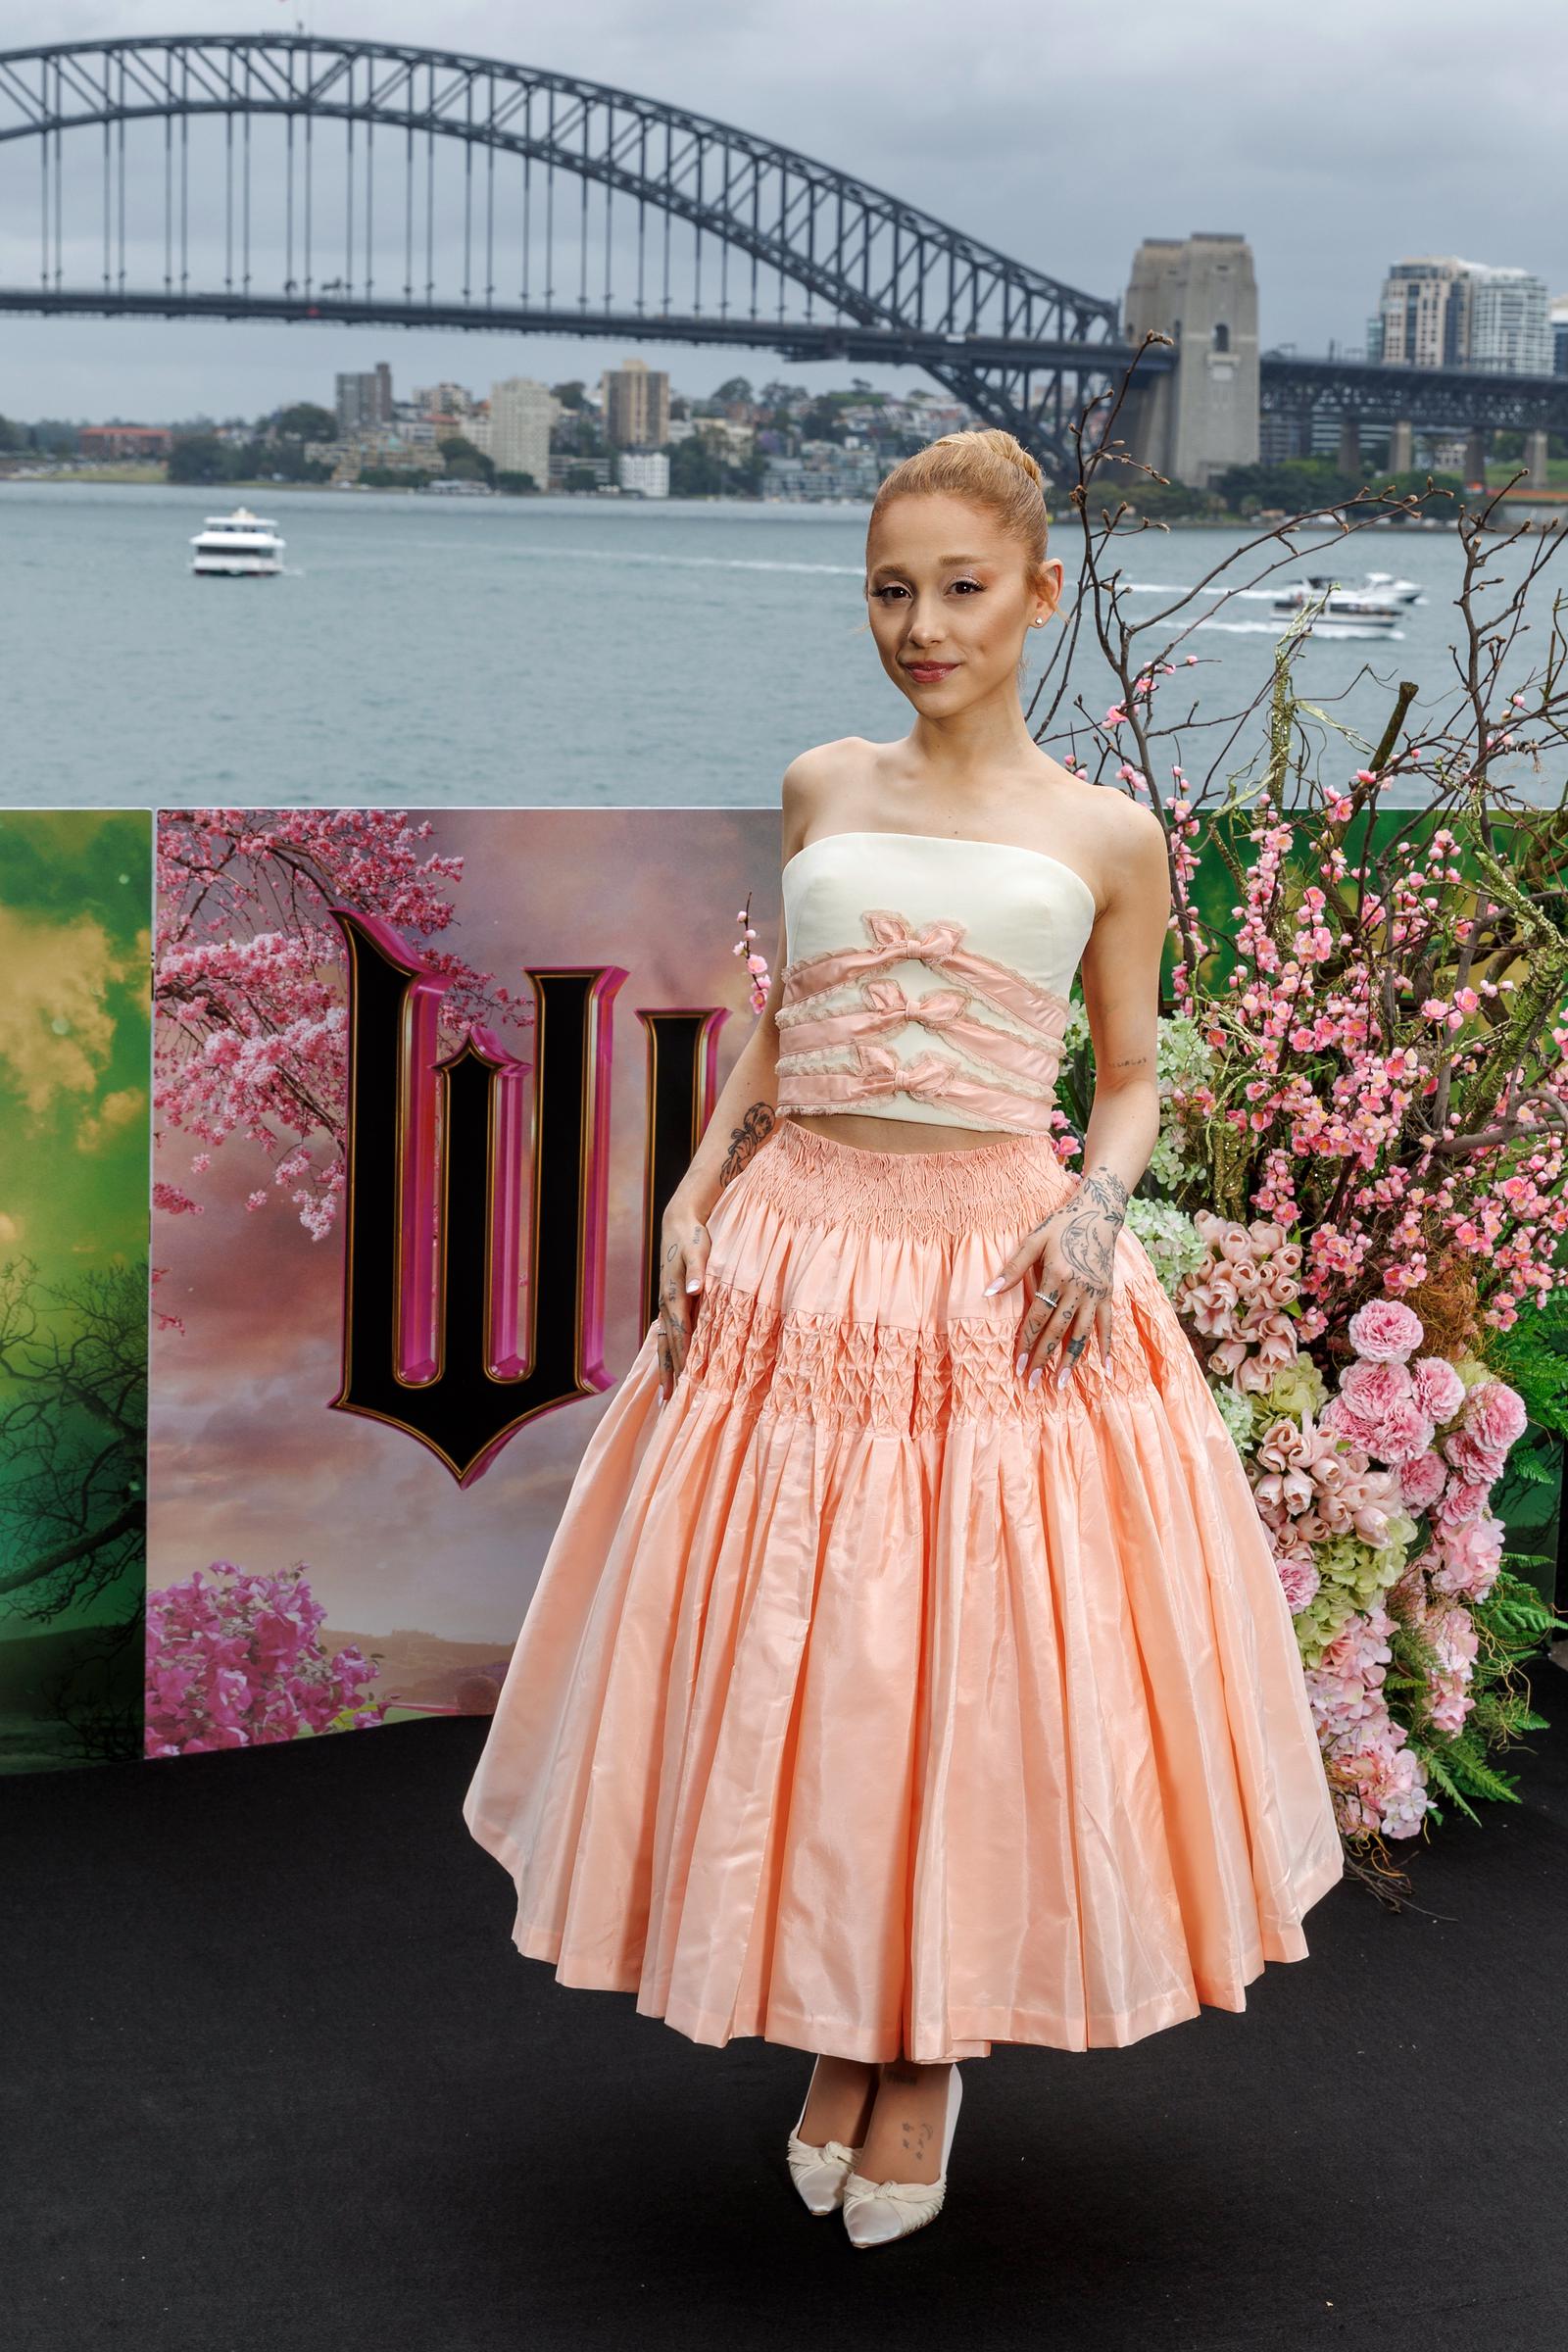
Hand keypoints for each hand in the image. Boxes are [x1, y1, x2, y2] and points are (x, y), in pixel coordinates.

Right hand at [657, 1188, 713, 1402]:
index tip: (687, 1383)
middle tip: (670, 1404)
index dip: (683, 1359)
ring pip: (663, 1343)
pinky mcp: (671, 1302)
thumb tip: (694, 1289)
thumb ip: (697, 1270)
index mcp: (675, 1295)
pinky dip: (667, 1354)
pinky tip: (669, 1369)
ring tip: (665, 1396)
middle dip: (670, 1374)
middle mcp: (667, 1304)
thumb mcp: (698, 1249)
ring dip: (665, 1369)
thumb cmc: (694, 1236)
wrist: (680, 1222)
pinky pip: (667, 1334)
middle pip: (668, 1345)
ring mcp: (667, 1304)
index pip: (680, 1334)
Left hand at [982, 1166, 1128, 1388]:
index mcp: (1057, 1275)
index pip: (1038, 1316)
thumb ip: (1013, 1268)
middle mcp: (1079, 1288)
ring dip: (1072, 1360)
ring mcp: (1096, 1293)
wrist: (1098, 1212)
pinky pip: (1107, 1325)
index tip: (1016, 1364)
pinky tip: (1105, 1369)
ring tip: (1062, 1384)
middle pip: (1058, 1330)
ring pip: (1082, 1333)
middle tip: (1032, 1382)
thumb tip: (988, 1292)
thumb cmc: (1061, 1224)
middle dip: (1044, 1358)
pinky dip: (1106, 1347)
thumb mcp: (1033, 1239)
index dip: (1026, 1341)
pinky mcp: (1108, 1294)